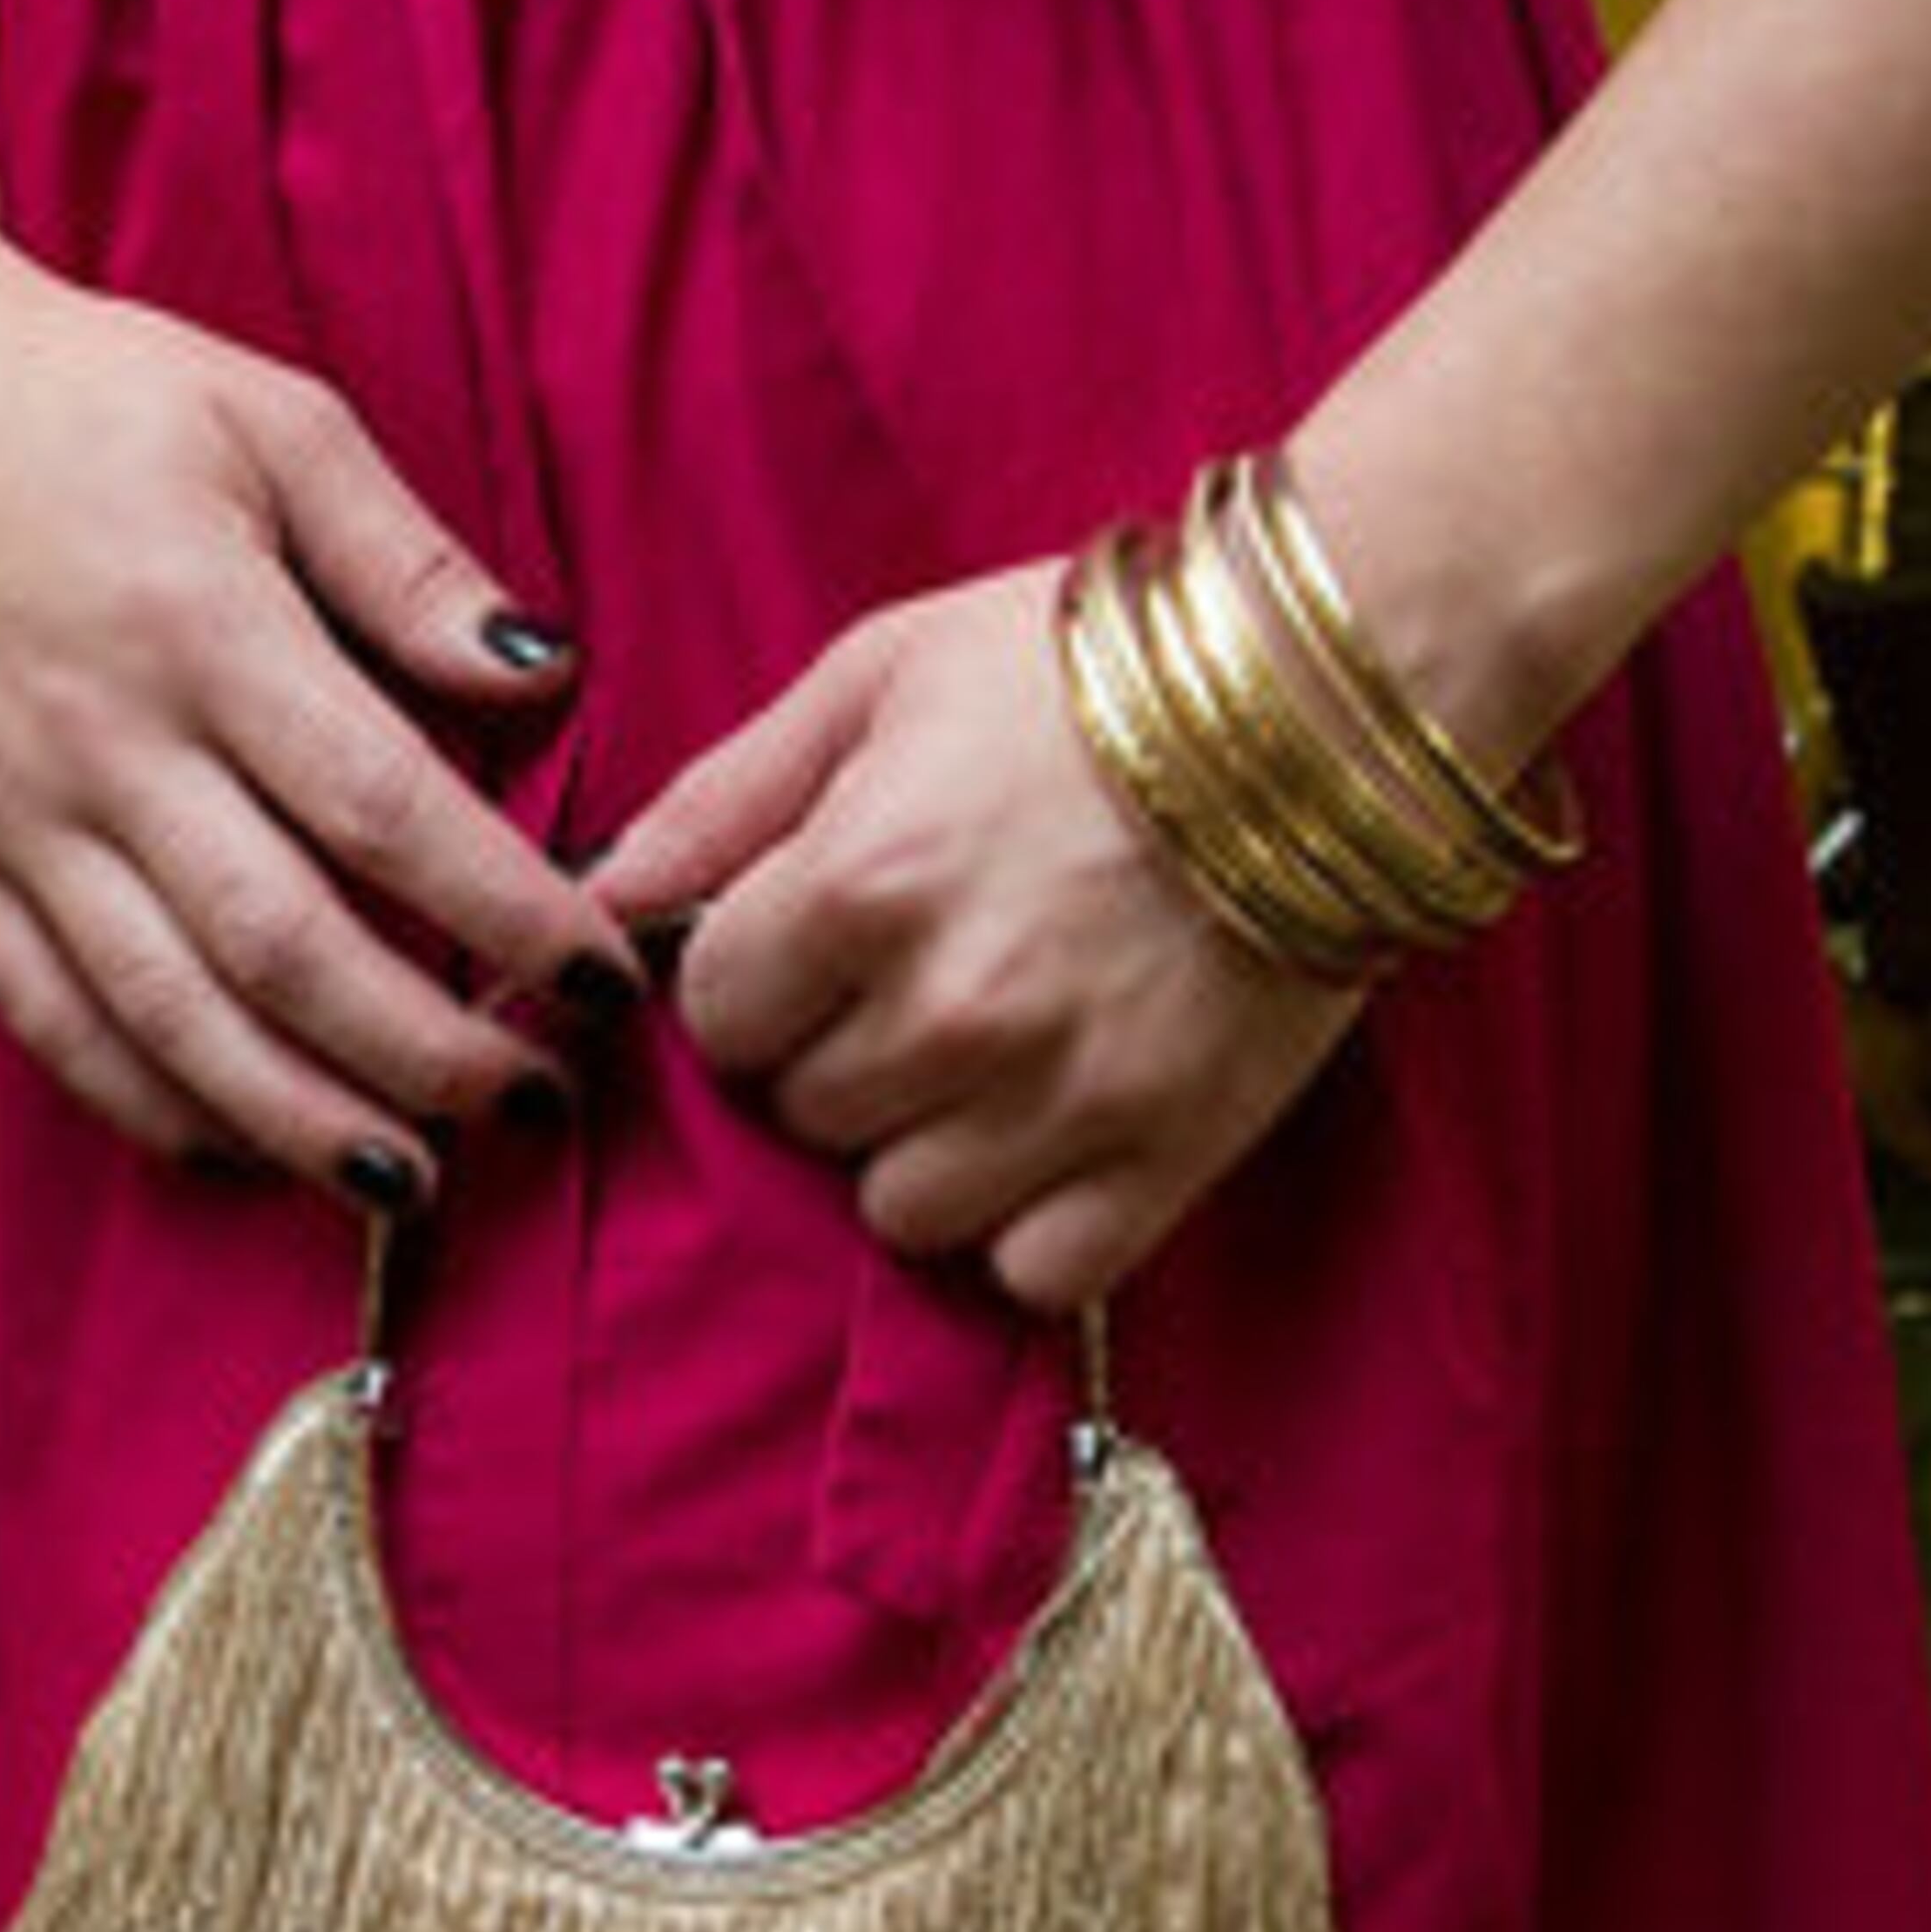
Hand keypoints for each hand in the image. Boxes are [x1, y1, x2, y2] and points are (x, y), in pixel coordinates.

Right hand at [0, 226, 642, 1188]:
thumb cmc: (91, 401)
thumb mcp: (277, 422)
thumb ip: (409, 561)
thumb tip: (543, 670)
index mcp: (200, 627)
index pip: (383, 809)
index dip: (505, 913)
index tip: (603, 976)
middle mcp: (102, 743)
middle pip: (283, 945)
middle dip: (423, 1051)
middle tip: (534, 1102)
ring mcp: (18, 818)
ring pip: (168, 1015)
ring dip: (296, 1119)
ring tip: (410, 1180)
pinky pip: (51, 1019)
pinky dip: (147, 1102)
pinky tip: (241, 1152)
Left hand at [591, 558, 1371, 1312]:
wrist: (1331, 692)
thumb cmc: (1087, 661)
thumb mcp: (881, 673)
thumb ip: (726, 795)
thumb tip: (600, 892)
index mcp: (858, 886)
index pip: (718, 1018)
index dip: (756, 978)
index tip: (814, 940)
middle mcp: (947, 1012)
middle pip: (806, 1114)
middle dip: (840, 1052)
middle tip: (927, 973)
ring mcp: (1060, 1099)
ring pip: (902, 1210)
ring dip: (927, 1145)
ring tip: (996, 1051)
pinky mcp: (1166, 1157)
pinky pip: (1033, 1270)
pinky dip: (1031, 1223)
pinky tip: (1058, 1134)